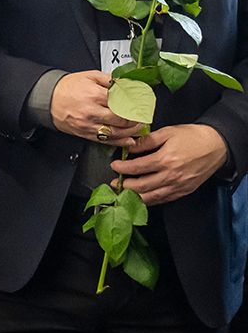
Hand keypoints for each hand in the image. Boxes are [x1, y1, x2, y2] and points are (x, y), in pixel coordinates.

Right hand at [51, 71, 143, 146]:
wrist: (46, 99)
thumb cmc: (67, 87)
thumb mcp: (89, 76)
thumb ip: (110, 80)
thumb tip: (127, 84)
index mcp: (94, 95)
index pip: (122, 102)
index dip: (136, 104)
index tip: (143, 104)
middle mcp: (91, 111)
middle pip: (122, 119)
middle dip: (136, 119)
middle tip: (143, 116)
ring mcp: (88, 125)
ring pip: (116, 132)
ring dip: (131, 131)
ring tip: (138, 127)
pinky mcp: (85, 133)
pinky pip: (105, 141)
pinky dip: (120, 142)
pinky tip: (129, 140)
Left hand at [111, 124, 229, 204]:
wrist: (216, 146)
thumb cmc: (192, 137)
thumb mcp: (168, 132)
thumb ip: (147, 141)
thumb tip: (130, 147)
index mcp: (166, 160)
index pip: (137, 168)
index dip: (122, 168)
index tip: (115, 166)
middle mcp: (171, 176)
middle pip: (141, 186)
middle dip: (125, 185)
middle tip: (115, 182)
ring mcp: (178, 186)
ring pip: (151, 197)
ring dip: (134, 196)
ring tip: (124, 192)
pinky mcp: (184, 191)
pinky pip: (163, 199)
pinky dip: (150, 200)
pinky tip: (141, 197)